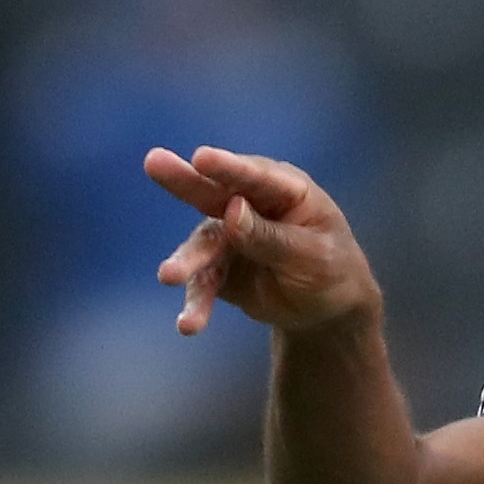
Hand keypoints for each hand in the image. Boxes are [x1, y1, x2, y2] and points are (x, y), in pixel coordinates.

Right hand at [146, 144, 380, 340]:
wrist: (324, 308)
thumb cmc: (329, 268)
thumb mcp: (311, 256)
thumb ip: (270, 236)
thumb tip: (231, 211)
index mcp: (284, 190)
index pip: (254, 177)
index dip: (228, 167)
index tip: (201, 158)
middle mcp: (249, 204)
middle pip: (213, 192)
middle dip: (183, 181)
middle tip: (153, 162)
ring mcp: (228, 234)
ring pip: (203, 244)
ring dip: (186, 261)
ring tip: (168, 276)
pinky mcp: (217, 267)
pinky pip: (203, 284)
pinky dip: (196, 304)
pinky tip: (189, 326)